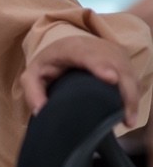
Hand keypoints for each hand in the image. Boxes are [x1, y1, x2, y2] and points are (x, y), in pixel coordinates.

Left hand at [20, 35, 140, 125]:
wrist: (66, 47)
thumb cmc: (49, 64)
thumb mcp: (33, 75)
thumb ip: (32, 92)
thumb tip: (41, 112)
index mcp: (70, 48)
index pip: (86, 54)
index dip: (100, 65)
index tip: (112, 79)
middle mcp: (95, 47)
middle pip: (115, 66)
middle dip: (124, 91)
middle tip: (126, 118)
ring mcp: (112, 51)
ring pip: (128, 72)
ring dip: (132, 96)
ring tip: (129, 120)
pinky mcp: (122, 58)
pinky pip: (133, 76)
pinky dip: (134, 94)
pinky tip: (130, 111)